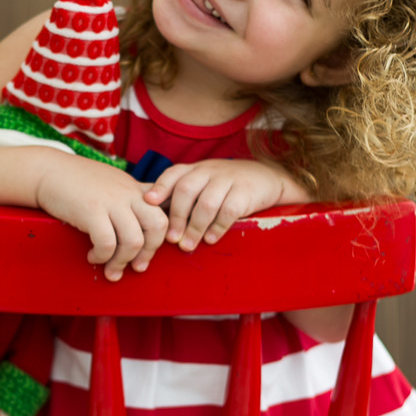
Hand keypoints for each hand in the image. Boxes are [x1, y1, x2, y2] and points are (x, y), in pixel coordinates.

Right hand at [33, 155, 169, 280]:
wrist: (48, 170)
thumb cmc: (78, 181)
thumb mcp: (112, 183)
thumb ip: (130, 198)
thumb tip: (144, 220)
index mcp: (136, 189)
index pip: (164, 212)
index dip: (162, 237)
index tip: (147, 252)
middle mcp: (128, 193)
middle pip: (158, 226)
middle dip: (149, 253)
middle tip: (137, 267)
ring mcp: (111, 201)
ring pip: (134, 240)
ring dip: (122, 261)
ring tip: (110, 269)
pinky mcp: (91, 210)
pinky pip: (107, 243)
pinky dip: (102, 257)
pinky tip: (93, 256)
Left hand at [144, 158, 311, 249]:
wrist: (266, 178)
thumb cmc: (226, 186)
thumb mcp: (204, 182)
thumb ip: (183, 195)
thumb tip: (154, 219)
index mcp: (195, 169)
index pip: (173, 174)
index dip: (160, 187)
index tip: (149, 203)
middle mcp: (209, 171)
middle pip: (186, 190)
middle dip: (176, 216)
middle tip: (170, 239)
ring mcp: (228, 180)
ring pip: (206, 203)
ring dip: (195, 227)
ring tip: (188, 246)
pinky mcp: (245, 191)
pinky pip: (229, 210)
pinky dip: (218, 227)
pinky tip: (210, 240)